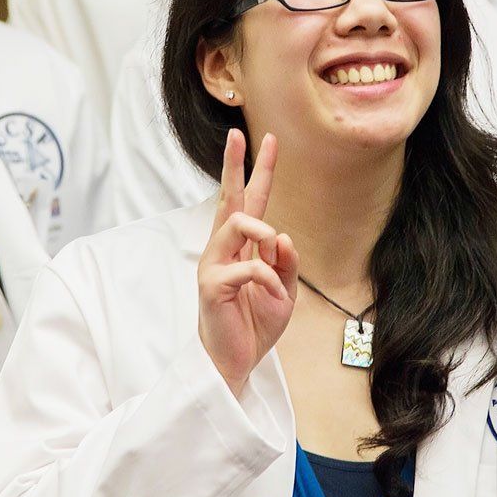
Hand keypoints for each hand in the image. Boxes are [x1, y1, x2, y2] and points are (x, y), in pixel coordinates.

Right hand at [198, 130, 298, 396]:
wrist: (235, 362)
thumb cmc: (255, 325)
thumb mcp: (284, 291)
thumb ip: (286, 263)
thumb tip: (281, 235)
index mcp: (242, 247)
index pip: (251, 201)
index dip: (259, 170)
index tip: (268, 140)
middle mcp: (224, 248)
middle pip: (229, 197)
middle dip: (233, 164)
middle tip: (236, 134)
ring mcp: (214, 264)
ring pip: (238, 222)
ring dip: (264, 233)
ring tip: (274, 250)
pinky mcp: (211, 284)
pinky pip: (250, 267)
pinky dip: (270, 280)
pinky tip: (273, 296)